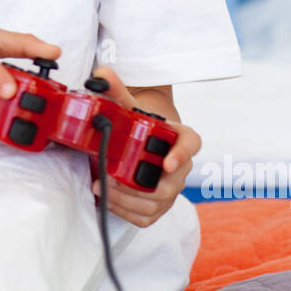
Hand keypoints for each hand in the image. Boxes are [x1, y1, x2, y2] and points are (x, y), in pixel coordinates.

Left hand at [88, 66, 200, 227]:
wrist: (138, 143)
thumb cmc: (138, 125)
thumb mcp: (127, 106)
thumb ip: (115, 90)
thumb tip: (100, 73)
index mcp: (181, 137)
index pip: (191, 144)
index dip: (182, 154)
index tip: (167, 163)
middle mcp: (181, 166)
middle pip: (170, 184)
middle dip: (140, 186)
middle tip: (112, 178)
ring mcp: (171, 189)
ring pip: (156, 203)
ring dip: (127, 200)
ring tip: (102, 188)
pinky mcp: (158, 207)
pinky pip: (146, 217)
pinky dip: (125, 212)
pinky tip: (107, 200)